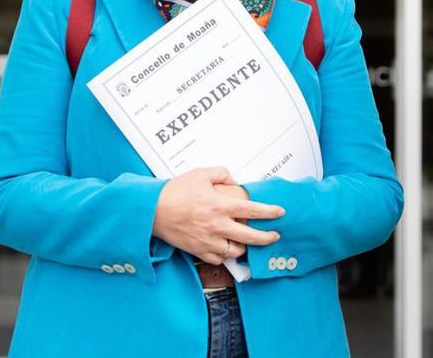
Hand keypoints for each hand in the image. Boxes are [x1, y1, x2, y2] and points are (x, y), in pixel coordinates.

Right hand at [152, 167, 283, 264]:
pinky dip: (225, 255)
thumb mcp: (201, 174)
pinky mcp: (198, 250)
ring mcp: (208, 241)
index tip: (280, 213)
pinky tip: (228, 249)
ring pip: (236, 251)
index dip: (270, 212)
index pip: (253, 210)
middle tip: (274, 235)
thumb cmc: (175, 191)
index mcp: (220, 206)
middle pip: (251, 237)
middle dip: (267, 237)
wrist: (151, 210)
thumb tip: (234, 181)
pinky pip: (218, 259)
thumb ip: (222, 174)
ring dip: (245, 247)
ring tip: (248, 242)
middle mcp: (217, 226)